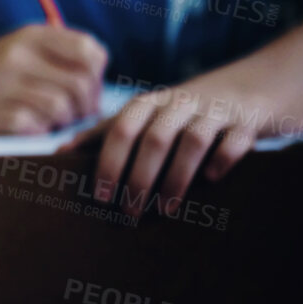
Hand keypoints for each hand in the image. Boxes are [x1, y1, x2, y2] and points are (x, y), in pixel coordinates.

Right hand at [0, 25, 107, 132]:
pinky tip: (31, 124)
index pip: (89, 50)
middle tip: (78, 112)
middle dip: (88, 105)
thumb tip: (99, 87)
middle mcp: (19, 55)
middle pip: (81, 84)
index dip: (97, 73)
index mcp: (32, 35)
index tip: (87, 85)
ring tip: (54, 119)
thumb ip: (62, 54)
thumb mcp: (25, 46)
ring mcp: (6, 84)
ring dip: (66, 121)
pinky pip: (39, 127)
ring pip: (63, 108)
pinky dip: (42, 130)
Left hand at [63, 79, 263, 216]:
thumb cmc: (178, 113)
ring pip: (191, 142)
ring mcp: (211, 112)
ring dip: (176, 177)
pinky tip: (212, 180)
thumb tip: (59, 153)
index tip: (100, 196)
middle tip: (130, 213)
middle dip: (140, 178)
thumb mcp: (142, 116)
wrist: (243, 90)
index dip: (108, 162)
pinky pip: (233, 141)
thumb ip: (104, 132)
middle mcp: (176, 104)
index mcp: (147, 104)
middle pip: (154, 139)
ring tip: (165, 209)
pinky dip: (222, 159)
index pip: (120, 130)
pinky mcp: (243, 123)